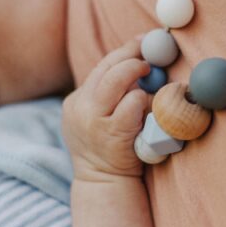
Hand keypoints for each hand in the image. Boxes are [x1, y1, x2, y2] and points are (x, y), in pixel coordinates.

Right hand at [62, 39, 151, 179]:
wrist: (103, 184)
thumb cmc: (110, 150)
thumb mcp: (99, 120)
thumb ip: (111, 97)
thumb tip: (141, 66)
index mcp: (75, 102)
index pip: (100, 68)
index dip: (123, 53)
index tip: (141, 42)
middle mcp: (80, 108)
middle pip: (106, 67)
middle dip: (131, 55)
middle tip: (150, 57)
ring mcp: (94, 120)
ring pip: (116, 79)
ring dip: (136, 71)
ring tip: (149, 74)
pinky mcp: (112, 132)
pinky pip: (133, 102)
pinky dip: (144, 98)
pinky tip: (149, 105)